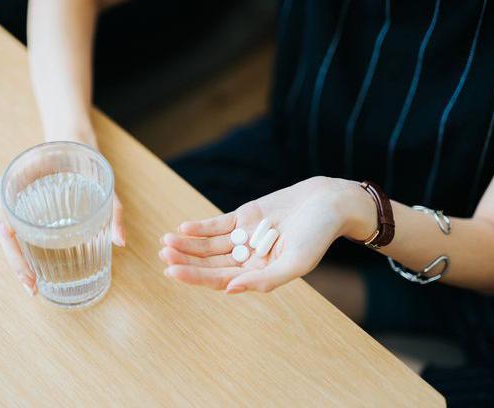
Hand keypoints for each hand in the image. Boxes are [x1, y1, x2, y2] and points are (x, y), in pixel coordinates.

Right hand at [0, 141, 125, 295]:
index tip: (30, 279)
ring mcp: (13, 197)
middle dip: (16, 265)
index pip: (4, 225)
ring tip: (33, 285)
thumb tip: (121, 243)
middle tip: (33, 289)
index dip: (15, 257)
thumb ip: (112, 209)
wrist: (71, 133)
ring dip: (17, 260)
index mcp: (15, 180)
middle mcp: (8, 190)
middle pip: (5, 235)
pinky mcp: (22, 204)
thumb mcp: (101, 180)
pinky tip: (35, 267)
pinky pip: (17, 228)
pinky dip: (23, 249)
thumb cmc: (82, 154)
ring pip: (8, 235)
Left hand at [159, 177, 375, 293]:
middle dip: (186, 259)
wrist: (329, 202)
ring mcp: (245, 238)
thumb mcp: (296, 262)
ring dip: (188, 244)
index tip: (172, 271)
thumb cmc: (318, 235)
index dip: (195, 276)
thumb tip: (230, 290)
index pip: (220, 280)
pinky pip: (217, 225)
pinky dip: (200, 227)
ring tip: (166, 241)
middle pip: (210, 262)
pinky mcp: (245, 217)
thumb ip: (265, 280)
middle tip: (164, 254)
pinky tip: (183, 228)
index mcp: (260, 274)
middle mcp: (249, 259)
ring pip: (210, 245)